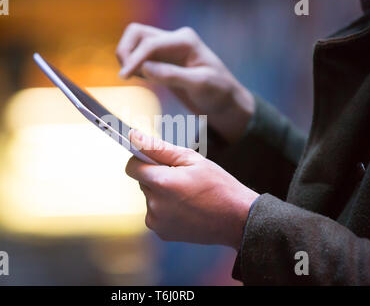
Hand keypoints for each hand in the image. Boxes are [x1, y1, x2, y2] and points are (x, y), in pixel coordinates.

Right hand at [116, 23, 254, 143]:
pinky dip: (134, 66)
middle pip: (137, 34)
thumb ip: (171, 75)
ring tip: (136, 78)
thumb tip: (145, 68)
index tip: (124, 76)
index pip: (150, 44)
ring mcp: (167, 49)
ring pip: (135, 43)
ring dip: (128, 57)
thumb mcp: (200, 84)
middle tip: (126, 74)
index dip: (134, 59)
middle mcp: (174, 40)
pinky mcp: (162, 61)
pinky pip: (139, 56)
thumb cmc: (219, 92)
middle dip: (126, 51)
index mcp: (185, 41)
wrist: (225, 103)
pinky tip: (144, 79)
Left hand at [125, 129, 258, 249]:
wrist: (237, 220)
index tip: (156, 160)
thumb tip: (133, 136)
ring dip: (161, 193)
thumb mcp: (191, 159)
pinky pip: (156, 213)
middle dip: (157, 177)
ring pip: (150, 197)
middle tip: (182, 179)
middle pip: (143, 182)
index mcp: (162, 183)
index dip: (142, 160)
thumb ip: (159, 148)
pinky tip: (187, 209)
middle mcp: (155, 205)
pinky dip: (166, 209)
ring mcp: (157, 221)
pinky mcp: (162, 232)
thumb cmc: (218, 186)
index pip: (132, 167)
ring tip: (188, 195)